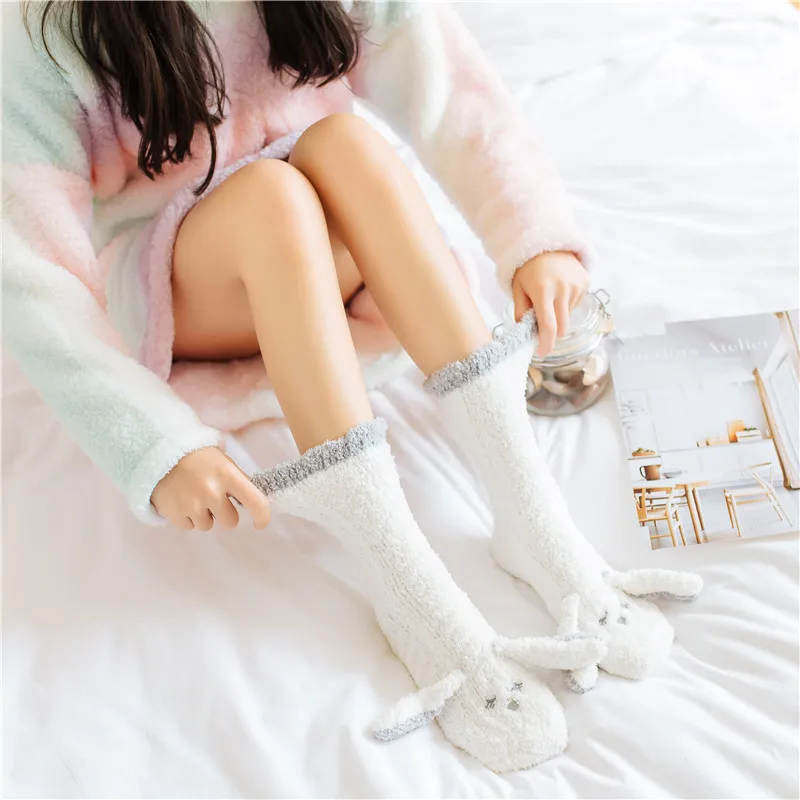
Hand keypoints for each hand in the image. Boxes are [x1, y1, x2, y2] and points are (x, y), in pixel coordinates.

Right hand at [151, 446, 270, 530]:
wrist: (158, 453)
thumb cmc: (197, 457)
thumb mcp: (223, 462)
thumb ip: (238, 481)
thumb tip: (254, 502)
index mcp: (228, 475)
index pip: (255, 502)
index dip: (262, 516)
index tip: (260, 522)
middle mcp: (212, 492)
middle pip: (230, 521)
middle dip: (224, 514)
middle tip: (213, 499)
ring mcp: (193, 504)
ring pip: (208, 525)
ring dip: (204, 515)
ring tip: (193, 495)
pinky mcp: (175, 514)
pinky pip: (190, 526)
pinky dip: (187, 517)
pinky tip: (181, 500)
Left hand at [511, 251, 589, 356]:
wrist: (548, 243)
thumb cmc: (528, 269)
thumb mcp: (518, 289)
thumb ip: (520, 312)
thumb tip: (525, 333)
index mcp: (543, 290)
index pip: (548, 325)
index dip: (546, 343)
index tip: (542, 353)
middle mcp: (562, 288)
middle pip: (561, 327)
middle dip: (552, 333)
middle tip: (541, 327)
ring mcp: (576, 285)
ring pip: (568, 316)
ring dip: (559, 316)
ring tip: (549, 298)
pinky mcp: (585, 283)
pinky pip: (575, 305)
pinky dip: (566, 304)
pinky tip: (560, 291)